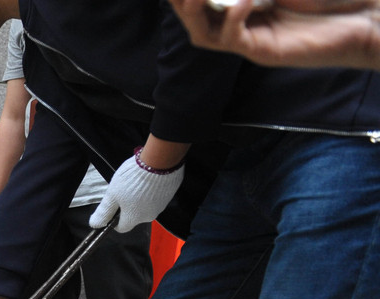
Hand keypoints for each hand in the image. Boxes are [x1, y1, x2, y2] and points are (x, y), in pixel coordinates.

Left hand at [89, 149, 184, 231]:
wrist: (159, 162)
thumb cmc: (133, 179)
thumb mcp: (112, 194)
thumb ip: (104, 211)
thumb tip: (95, 224)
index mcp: (133, 218)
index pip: (121, 227)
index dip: (114, 219)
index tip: (112, 206)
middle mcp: (148, 216)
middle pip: (133, 216)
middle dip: (126, 206)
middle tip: (123, 190)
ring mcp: (160, 207)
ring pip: (144, 207)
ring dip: (138, 199)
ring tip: (135, 183)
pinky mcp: (168, 196)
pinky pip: (155, 198)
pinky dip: (150, 192)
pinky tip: (146, 181)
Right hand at [169, 0, 379, 69]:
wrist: (370, 17)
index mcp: (246, 2)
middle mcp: (243, 22)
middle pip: (194, 16)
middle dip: (180, 1)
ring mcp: (252, 39)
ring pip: (203, 33)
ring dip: (195, 11)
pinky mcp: (264, 52)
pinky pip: (233, 39)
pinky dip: (231, 19)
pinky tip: (242, 1)